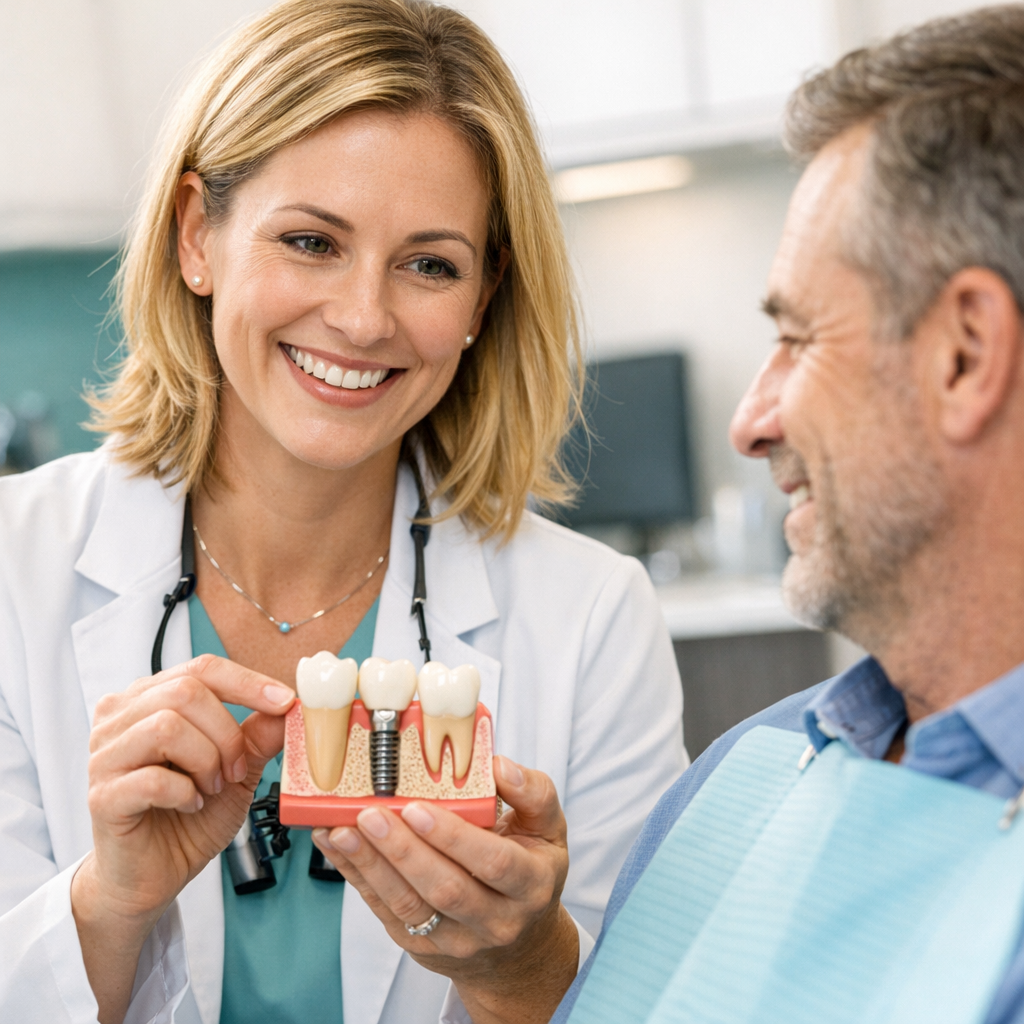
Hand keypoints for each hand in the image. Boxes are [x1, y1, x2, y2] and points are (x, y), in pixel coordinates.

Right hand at [71, 654, 294, 1022]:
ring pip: (167, 727)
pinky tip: (189, 805)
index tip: (286, 702)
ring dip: (206, 761)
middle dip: (226, 733)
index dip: (248, 682)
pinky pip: (153, 778)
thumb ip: (258, 735)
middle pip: (186, 692)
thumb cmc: (190, 816)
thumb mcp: (237, 770)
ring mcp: (105, 755)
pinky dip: (185, 792)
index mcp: (150, 699)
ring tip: (211, 789)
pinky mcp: (102, 795)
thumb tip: (292, 705)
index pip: (202, 669)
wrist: (154, 874)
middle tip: (236, 770)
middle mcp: (120, 717)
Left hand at [313, 756, 578, 1023]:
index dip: (454, 837)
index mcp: (531, 884)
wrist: (519, 949)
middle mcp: (497, 921)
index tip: (418, 808)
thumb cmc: (530, 870)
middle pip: (446, 889)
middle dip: (403, 851)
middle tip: (370, 814)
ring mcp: (457, 941)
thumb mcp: (548, 829)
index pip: (494, 863)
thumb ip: (532, 792)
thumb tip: (498, 764)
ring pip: (409, 906)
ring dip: (371, 866)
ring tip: (342, 830)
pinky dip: (357, 877)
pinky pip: (385, 912)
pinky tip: (337, 845)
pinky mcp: (422, 947)